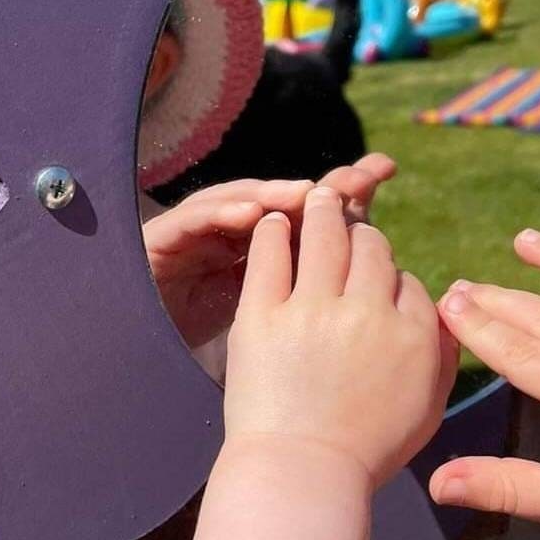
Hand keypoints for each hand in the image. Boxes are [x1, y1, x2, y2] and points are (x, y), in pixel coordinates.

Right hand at [144, 155, 395, 348]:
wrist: (150, 369)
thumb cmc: (225, 365)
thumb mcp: (282, 329)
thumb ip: (325, 304)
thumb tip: (390, 292)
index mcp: (270, 254)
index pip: (315, 214)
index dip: (348, 192)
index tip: (385, 171)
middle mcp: (234, 233)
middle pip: (283, 197)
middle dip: (320, 185)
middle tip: (356, 175)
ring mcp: (199, 232)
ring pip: (240, 198)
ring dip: (273, 192)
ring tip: (303, 193)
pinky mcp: (162, 238)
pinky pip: (194, 218)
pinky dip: (222, 210)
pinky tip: (251, 213)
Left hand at [223, 186, 456, 488]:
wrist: (301, 476)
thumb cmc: (366, 451)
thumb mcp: (428, 407)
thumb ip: (443, 355)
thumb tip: (445, 314)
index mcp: (413, 333)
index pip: (406, 279)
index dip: (388, 275)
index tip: (372, 281)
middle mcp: (368, 311)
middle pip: (369, 247)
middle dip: (359, 233)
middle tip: (344, 220)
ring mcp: (312, 309)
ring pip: (323, 234)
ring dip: (321, 209)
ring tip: (315, 199)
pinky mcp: (262, 315)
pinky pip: (270, 253)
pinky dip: (273, 230)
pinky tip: (273, 221)